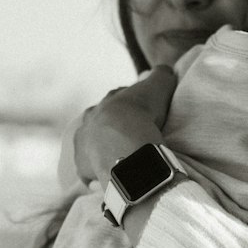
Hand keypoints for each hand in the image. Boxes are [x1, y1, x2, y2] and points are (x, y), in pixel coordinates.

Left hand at [73, 67, 177, 187]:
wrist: (124, 143)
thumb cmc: (142, 112)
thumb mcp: (158, 85)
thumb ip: (161, 75)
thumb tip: (164, 71)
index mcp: (108, 102)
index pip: (119, 101)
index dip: (132, 107)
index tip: (143, 115)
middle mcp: (91, 120)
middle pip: (102, 122)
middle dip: (114, 128)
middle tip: (132, 138)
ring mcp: (84, 143)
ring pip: (92, 145)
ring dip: (104, 150)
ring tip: (122, 159)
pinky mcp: (82, 166)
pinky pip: (88, 171)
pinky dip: (97, 172)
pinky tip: (110, 176)